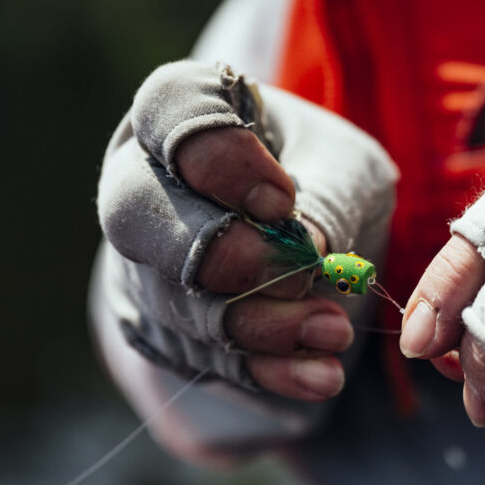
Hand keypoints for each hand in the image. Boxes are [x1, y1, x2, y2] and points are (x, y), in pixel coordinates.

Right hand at [97, 60, 396, 397]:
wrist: (306, 232)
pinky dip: (265, 370)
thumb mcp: (349, 165)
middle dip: (223, 255)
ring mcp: (138, 259)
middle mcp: (138, 180)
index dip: (223, 161)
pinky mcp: (161, 326)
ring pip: (173, 300)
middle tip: (301, 273)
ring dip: (260, 324)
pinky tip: (318, 375)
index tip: (284, 198)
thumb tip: (304, 251)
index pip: (168, 112)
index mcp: (179, 110)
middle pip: (134, 215)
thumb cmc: (323, 172)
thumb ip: (329, 196)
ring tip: (334, 330)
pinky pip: (201, 357)